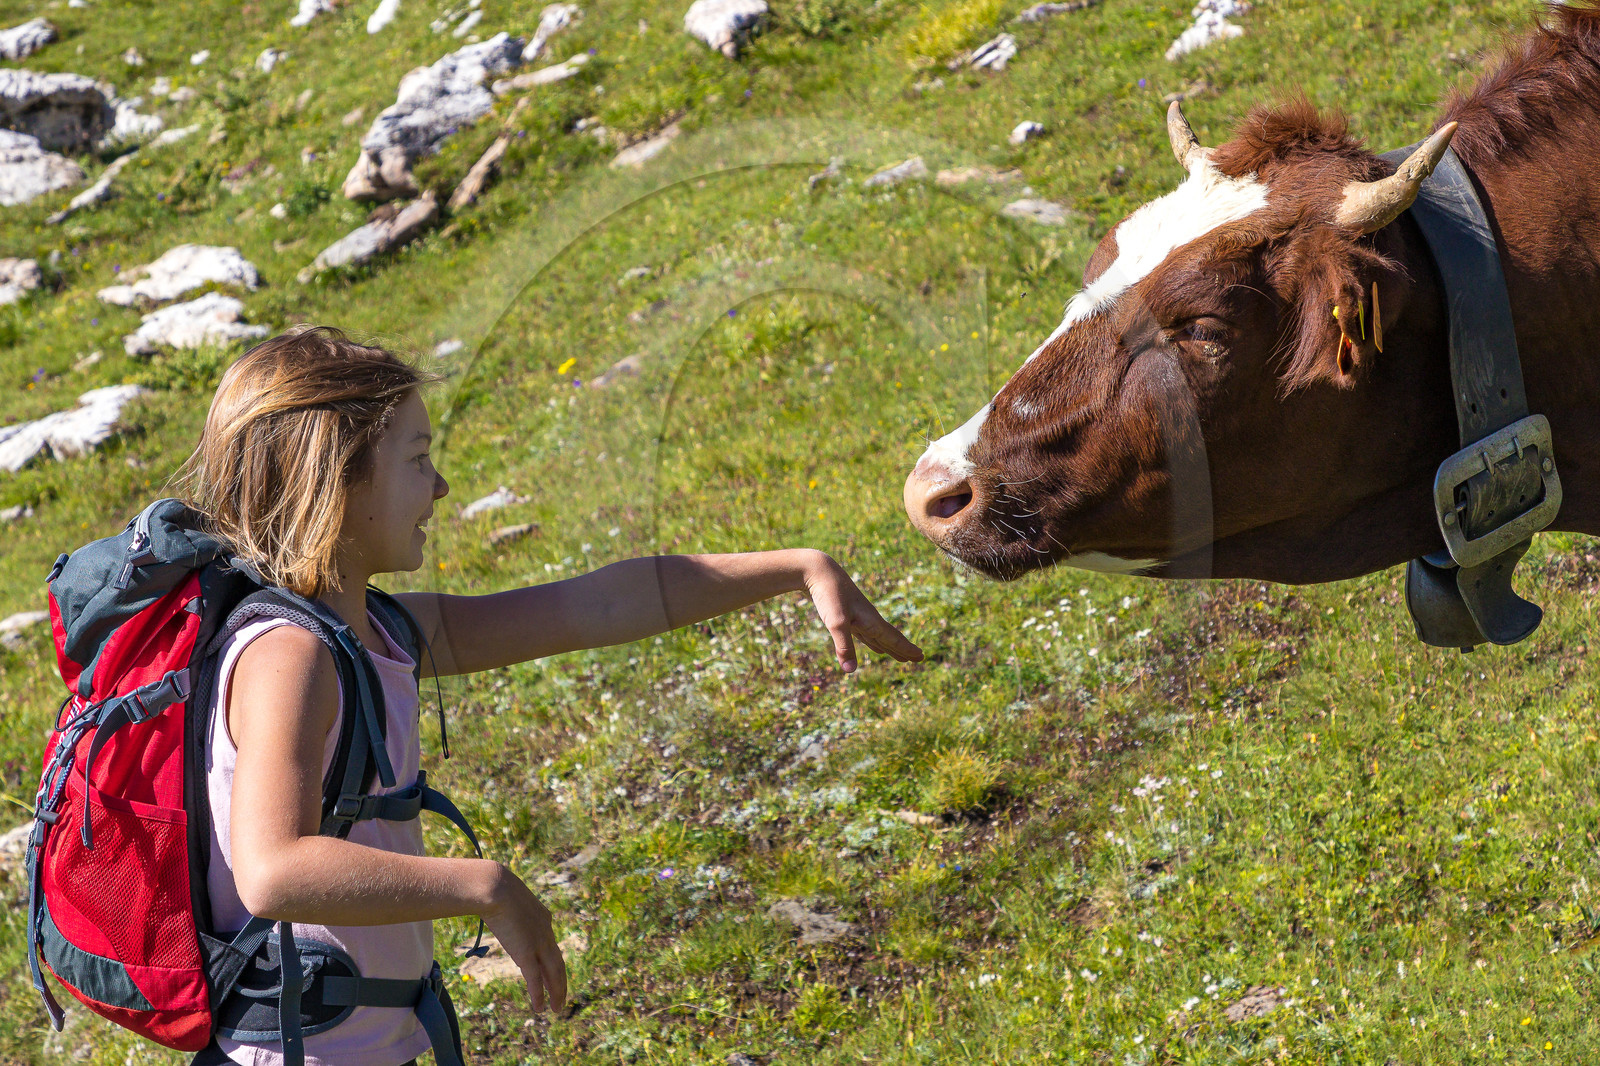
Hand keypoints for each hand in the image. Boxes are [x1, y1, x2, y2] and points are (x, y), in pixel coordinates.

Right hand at [483, 866, 567, 1013]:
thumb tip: (492, 905)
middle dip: (560, 982)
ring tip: (557, 1008)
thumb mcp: (507, 897)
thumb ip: (506, 907)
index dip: (552, 960)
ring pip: (553, 974)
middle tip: (561, 997)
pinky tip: (540, 1008)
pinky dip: (539, 995)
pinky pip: (536, 979)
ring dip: (556, 992)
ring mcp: (539, 943)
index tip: (553, 972)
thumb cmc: (494, 887)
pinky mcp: (527, 953)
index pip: (551, 944)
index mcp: (543, 917)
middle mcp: (546, 932)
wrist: (495, 887)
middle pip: (557, 963)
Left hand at [802, 552, 923, 672]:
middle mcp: (868, 619)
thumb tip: (851, 671)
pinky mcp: (847, 616)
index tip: (922, 657)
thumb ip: (844, 647)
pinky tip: (875, 647)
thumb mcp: (836, 622)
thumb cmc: (829, 595)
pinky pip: (865, 634)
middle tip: (918, 659)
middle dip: (903, 650)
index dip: (907, 649)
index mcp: (871, 621)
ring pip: (878, 637)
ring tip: (900, 657)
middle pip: (889, 638)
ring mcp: (858, 617)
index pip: (894, 639)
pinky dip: (873, 642)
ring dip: (889, 648)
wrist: (819, 572)